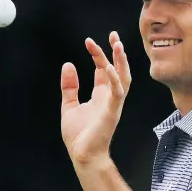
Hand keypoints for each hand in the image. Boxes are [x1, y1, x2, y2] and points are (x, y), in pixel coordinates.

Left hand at [60, 31, 130, 165]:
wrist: (82, 155)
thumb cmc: (79, 135)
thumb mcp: (69, 105)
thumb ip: (70, 86)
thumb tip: (68, 65)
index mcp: (100, 95)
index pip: (103, 69)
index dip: (98, 54)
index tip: (90, 41)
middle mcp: (109, 97)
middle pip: (117, 69)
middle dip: (116, 52)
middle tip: (113, 35)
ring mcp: (113, 103)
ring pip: (123, 78)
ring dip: (121, 62)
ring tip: (117, 45)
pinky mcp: (112, 112)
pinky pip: (117, 93)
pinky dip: (115, 80)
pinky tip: (109, 68)